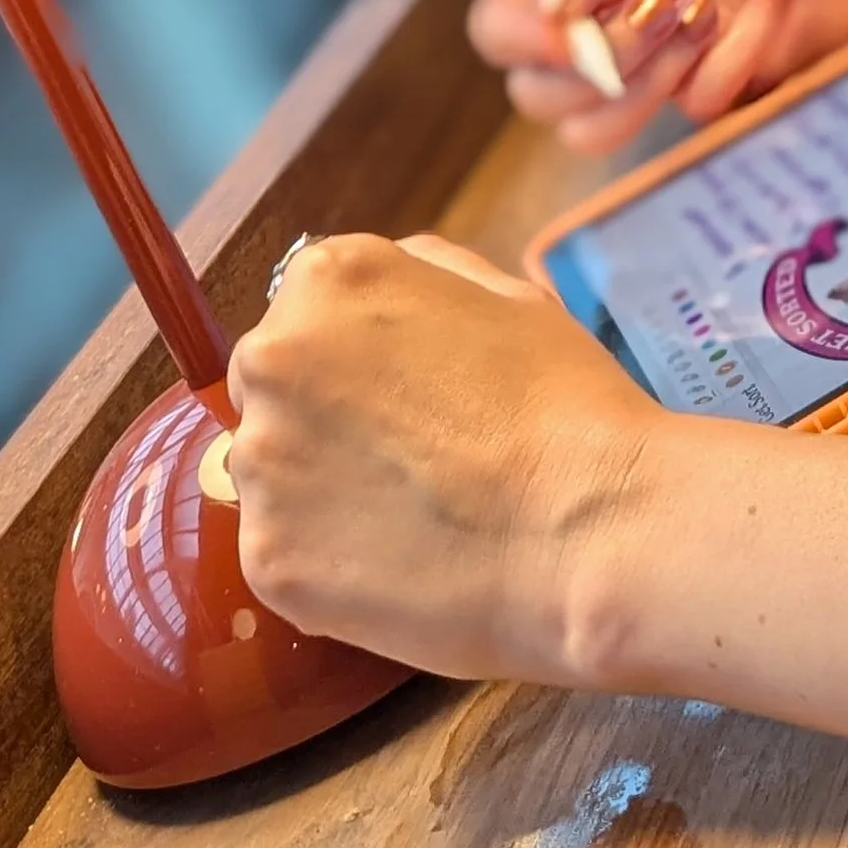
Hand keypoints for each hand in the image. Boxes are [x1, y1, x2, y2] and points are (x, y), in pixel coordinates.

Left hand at [226, 231, 658, 676]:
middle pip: (274, 390)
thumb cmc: (561, 399)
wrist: (585, 527)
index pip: (305, 315)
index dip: (355, 361)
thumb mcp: (501, 294)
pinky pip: (282, 555)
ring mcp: (261, 462)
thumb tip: (377, 302)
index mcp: (327, 280)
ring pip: (272, 475)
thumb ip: (421, 277)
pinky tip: (395, 569)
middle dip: (323, 420)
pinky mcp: (267, 557)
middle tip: (406, 461)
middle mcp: (272, 358)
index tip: (404, 398)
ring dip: (318, 493)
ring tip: (407, 522)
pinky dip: (326, 567)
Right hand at [468, 0, 847, 151]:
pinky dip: (733, 65)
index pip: (505, 21)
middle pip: (538, 92)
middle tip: (663, 14)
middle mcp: (612, 20)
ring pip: (598, 127)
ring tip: (709, 14)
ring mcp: (663, 67)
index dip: (521, 37)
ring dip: (650, 78)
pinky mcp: (719, 97)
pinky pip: (695, 116)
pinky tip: (774, 11)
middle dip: (595, 66)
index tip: (569, 30)